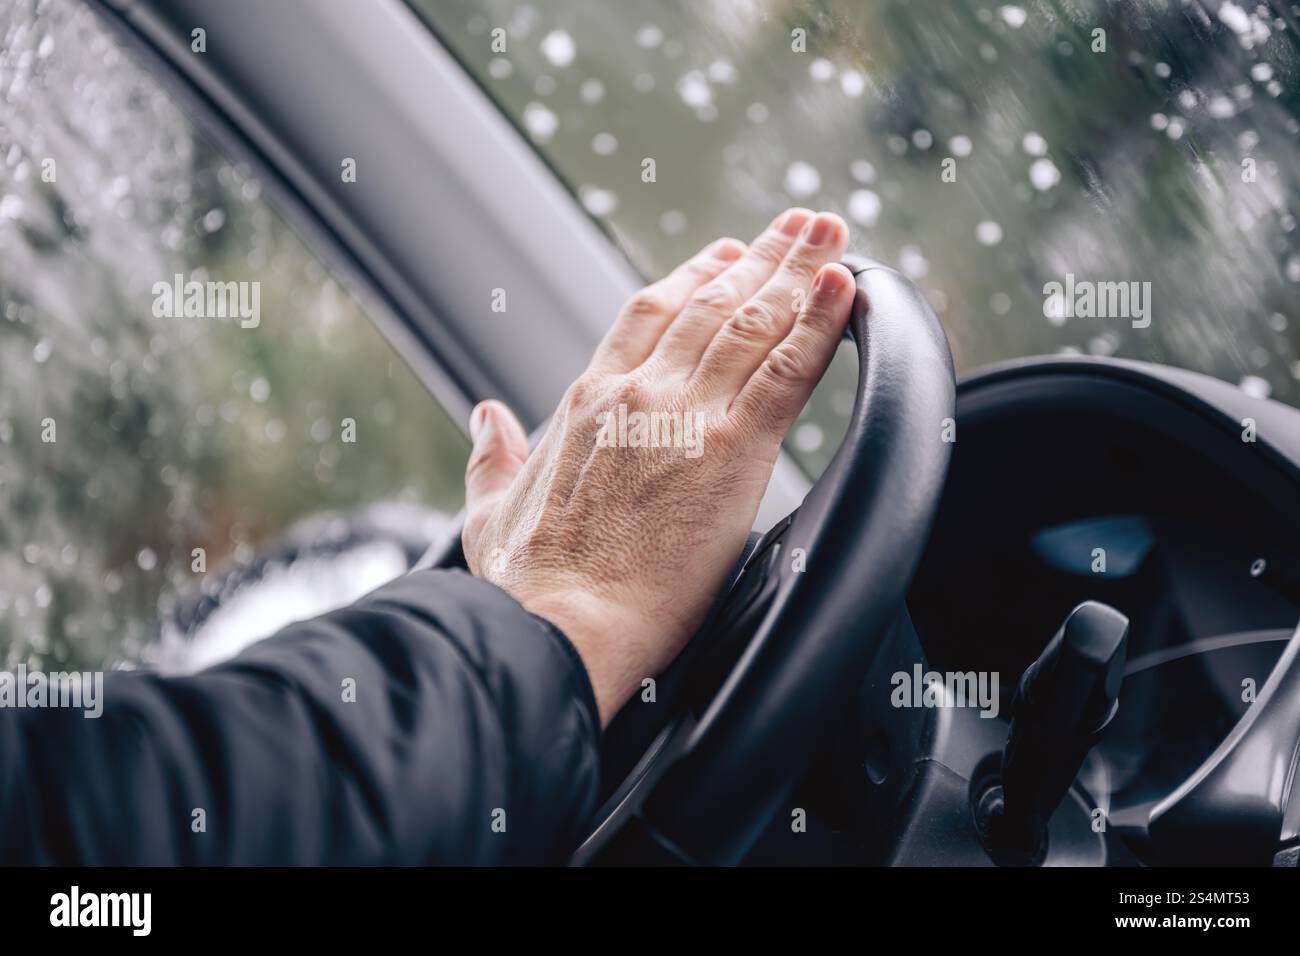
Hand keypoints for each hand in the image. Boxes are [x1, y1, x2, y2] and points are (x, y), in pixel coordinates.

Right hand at [461, 208, 853, 724]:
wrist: (563, 625)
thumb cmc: (528, 585)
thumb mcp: (489, 509)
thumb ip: (490, 456)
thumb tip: (485, 418)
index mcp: (587, 399)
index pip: (648, 313)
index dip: (694, 277)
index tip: (725, 255)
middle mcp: (639, 391)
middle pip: (711, 302)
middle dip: (762, 257)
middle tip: (800, 226)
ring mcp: (686, 413)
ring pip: (754, 322)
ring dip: (800, 273)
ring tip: (831, 234)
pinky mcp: (732, 449)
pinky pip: (788, 370)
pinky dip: (820, 324)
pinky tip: (846, 289)